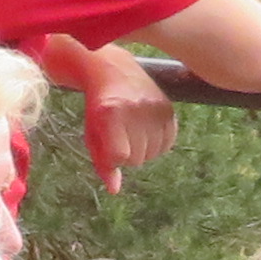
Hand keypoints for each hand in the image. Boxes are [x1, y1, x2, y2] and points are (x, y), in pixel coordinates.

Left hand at [39, 36, 175, 184]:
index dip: (113, 157)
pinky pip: (169, 142)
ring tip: (132, 131)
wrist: (111, 69)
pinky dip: (158, 143)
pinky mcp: (169, 107)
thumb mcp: (92, 133)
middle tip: (119, 135)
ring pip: (154, 153)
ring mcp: (155, 106)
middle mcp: (136, 108)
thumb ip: (102, 163)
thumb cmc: (97, 106)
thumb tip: (115, 190)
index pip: (120, 156)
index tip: (108, 145)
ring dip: (143, 149)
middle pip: (138, 158)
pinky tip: (146, 130)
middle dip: (127, 154)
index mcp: (111, 113)